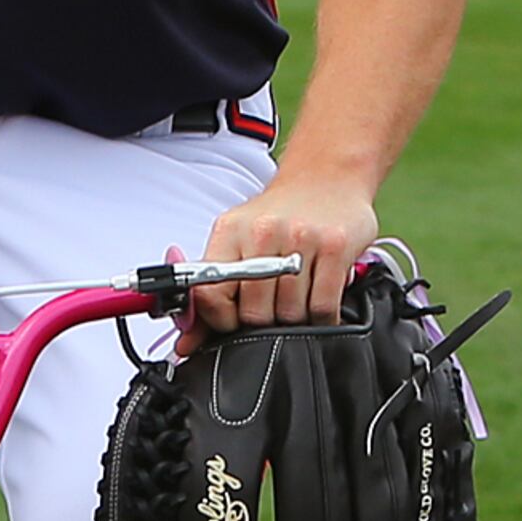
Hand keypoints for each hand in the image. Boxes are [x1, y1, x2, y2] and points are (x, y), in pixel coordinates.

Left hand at [189, 164, 378, 339]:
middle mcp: (263, 231)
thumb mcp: (238, 241)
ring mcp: (301, 238)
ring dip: (295, 319)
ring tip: (298, 298)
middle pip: (254, 312)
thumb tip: (187, 344)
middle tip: (272, 307)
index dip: (220, 320)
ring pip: (290, 315)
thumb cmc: (282, 214)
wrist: (328, 176)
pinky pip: (323, 308)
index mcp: (230, 230)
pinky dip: (321, 317)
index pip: (209, 294)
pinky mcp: (335, 247)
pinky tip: (318, 301)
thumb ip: (210, 293)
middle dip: (263, 322)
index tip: (231, 321)